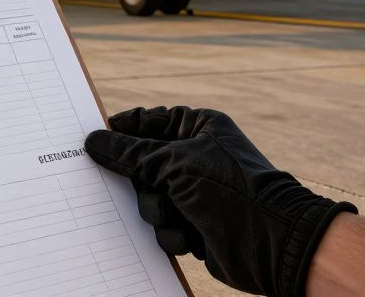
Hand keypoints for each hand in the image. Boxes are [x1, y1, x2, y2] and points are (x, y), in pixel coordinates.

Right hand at [84, 106, 355, 296]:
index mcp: (196, 127)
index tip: (96, 143)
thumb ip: (130, 154)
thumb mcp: (174, 163)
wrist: (271, 244)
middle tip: (150, 187)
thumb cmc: (231, 191)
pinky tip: (192, 236)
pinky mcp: (193, 222)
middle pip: (140, 164)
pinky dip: (172, 233)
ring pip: (146, 198)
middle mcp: (193, 156)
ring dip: (157, 211)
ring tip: (178, 215)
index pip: (146, 122)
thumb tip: (93, 141)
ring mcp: (193, 191)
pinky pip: (161, 225)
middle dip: (141, 183)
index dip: (120, 132)